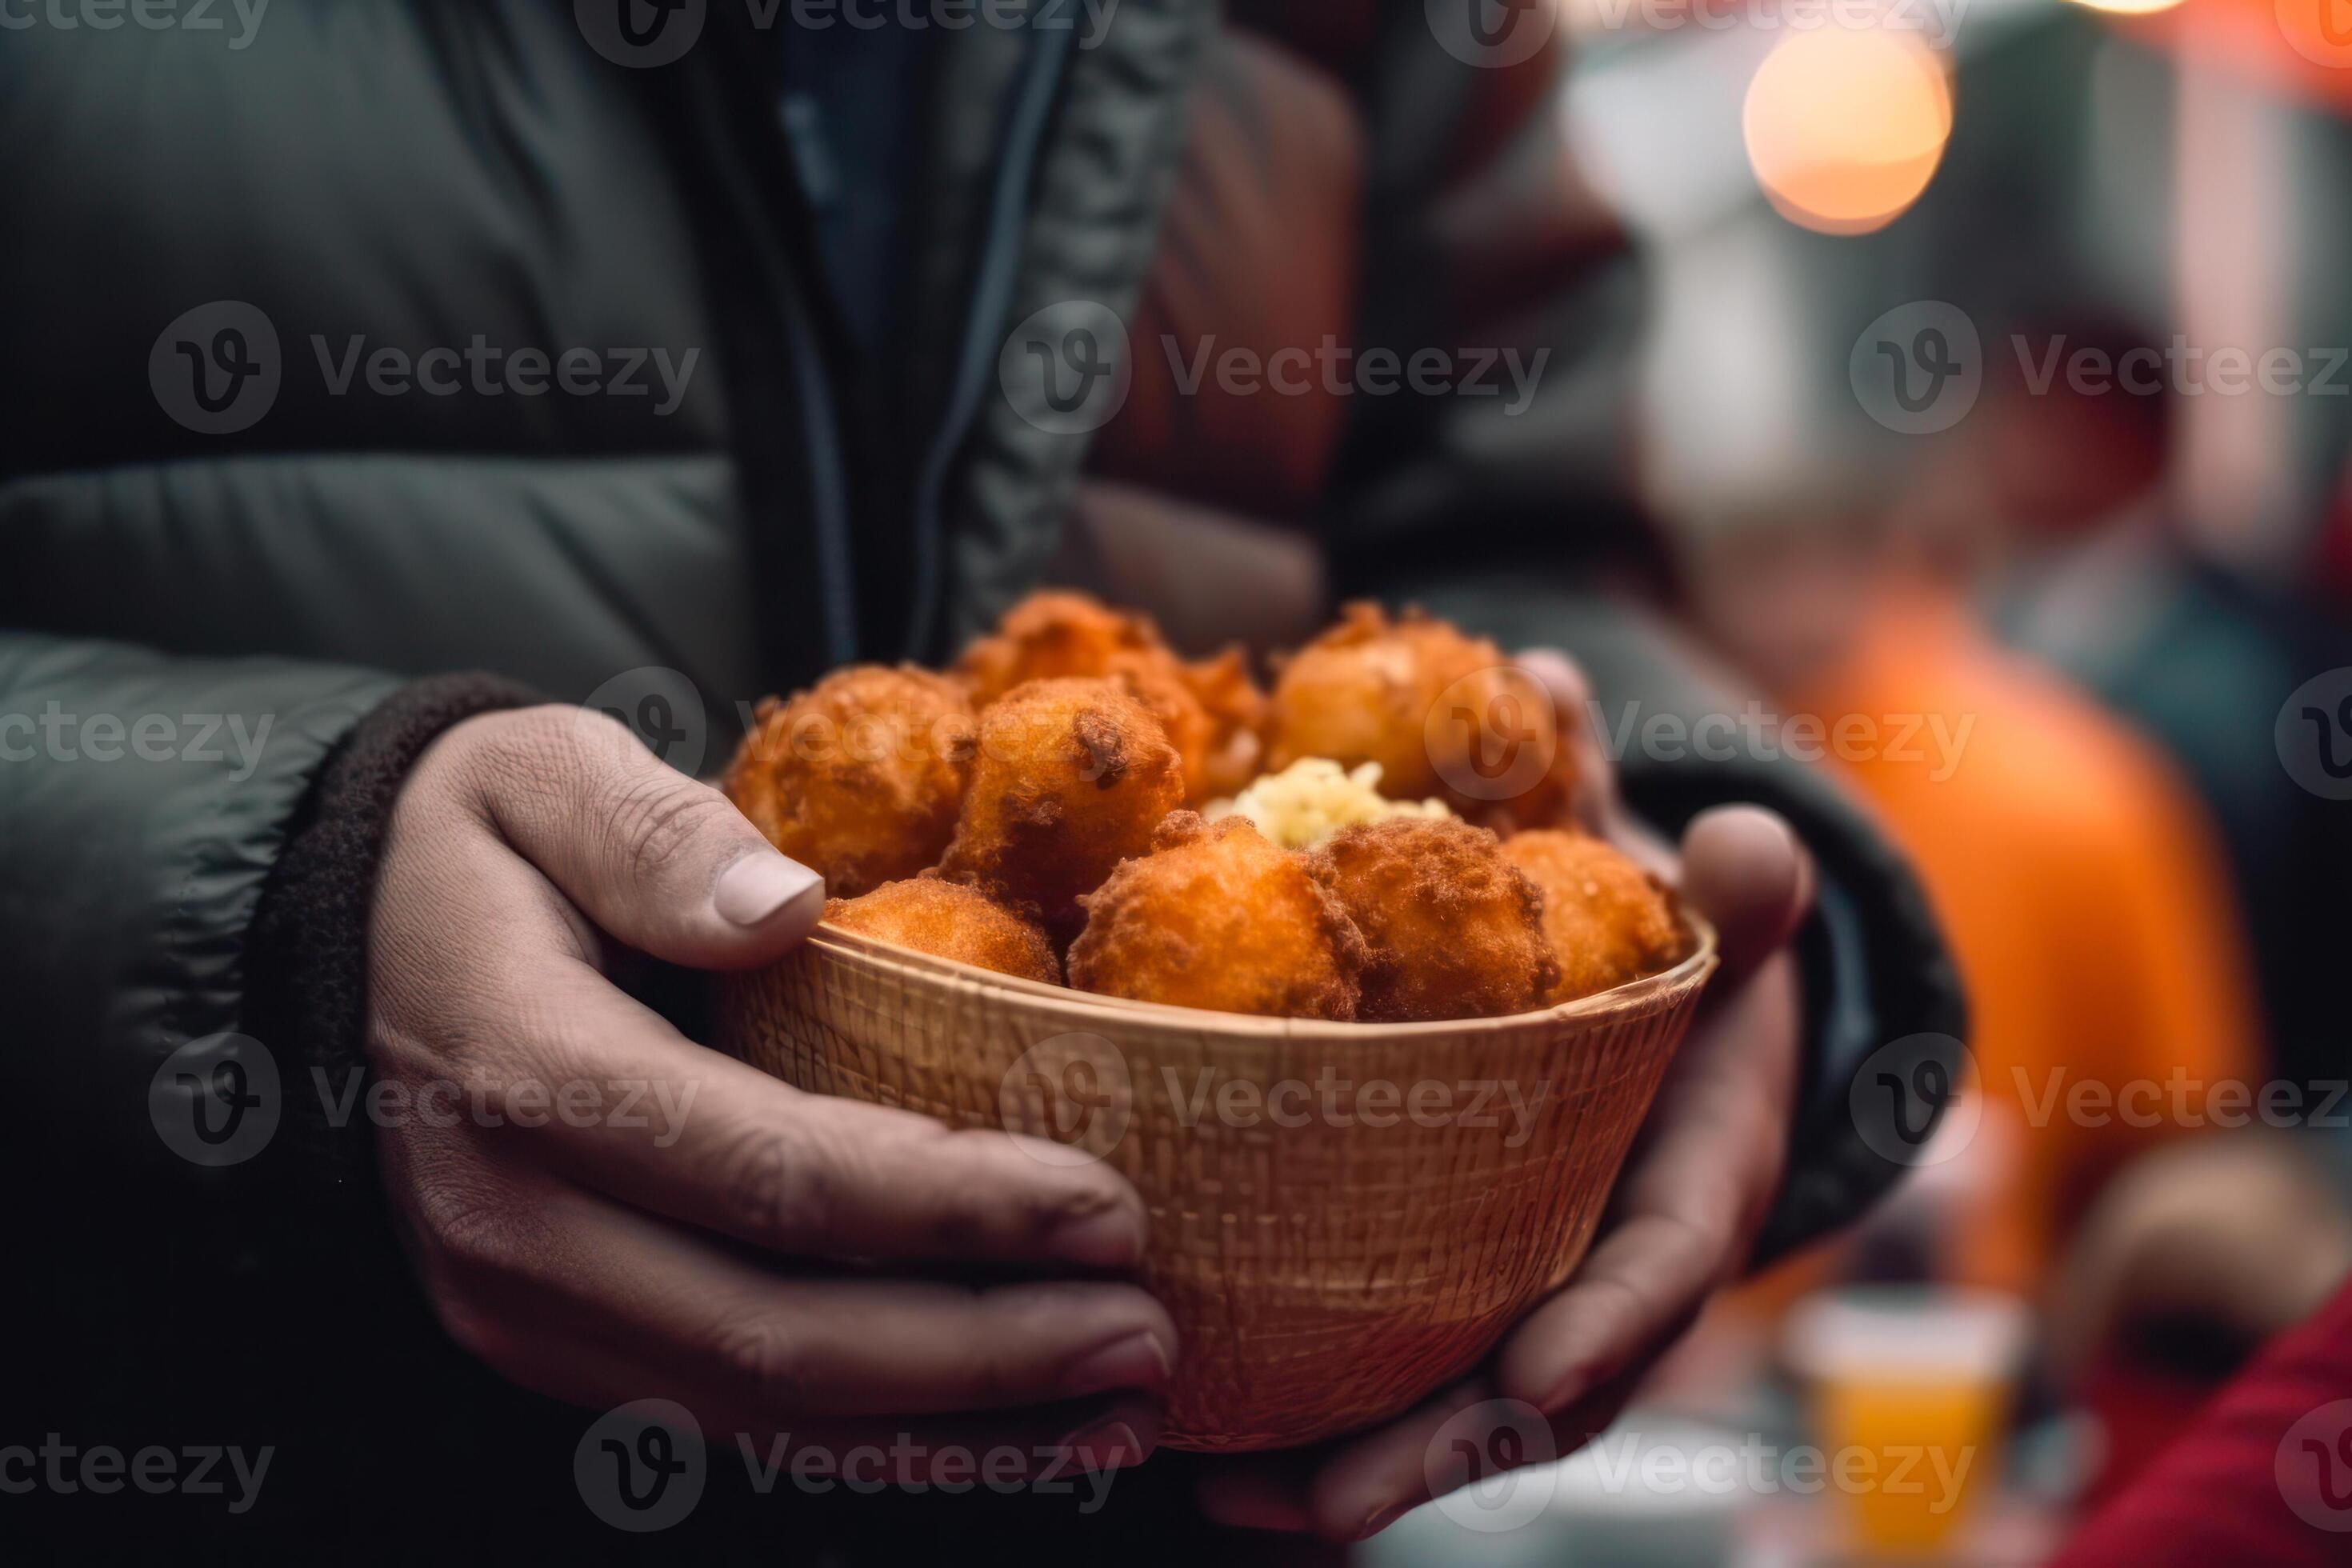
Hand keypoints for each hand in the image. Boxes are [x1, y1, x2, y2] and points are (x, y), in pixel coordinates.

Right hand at [366, 706, 1175, 1474]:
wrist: (349, 941)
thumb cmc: (481, 842)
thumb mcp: (543, 773)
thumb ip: (653, 834)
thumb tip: (785, 906)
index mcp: (524, 1070)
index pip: (767, 1171)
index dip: (947, 1206)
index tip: (1103, 1203)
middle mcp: (516, 1227)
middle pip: (776, 1335)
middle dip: (982, 1352)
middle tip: (1148, 1335)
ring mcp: (528, 1310)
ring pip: (762, 1414)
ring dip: (956, 1428)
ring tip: (1121, 1406)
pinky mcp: (561, 1347)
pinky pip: (733, 1423)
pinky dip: (882, 1445)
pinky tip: (1010, 1436)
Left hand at [1200, 650, 1812, 1537]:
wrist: (1671, 1004)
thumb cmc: (1679, 944)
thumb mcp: (1693, 880)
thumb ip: (1645, 798)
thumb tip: (1552, 681)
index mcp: (1691, 1169)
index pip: (1663, 1264)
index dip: (1607, 1330)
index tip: (1530, 1385)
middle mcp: (1618, 1257)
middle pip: (1541, 1387)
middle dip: (1435, 1450)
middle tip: (1313, 1498)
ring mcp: (1539, 1288)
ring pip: (1458, 1408)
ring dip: (1354, 1469)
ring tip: (1228, 1500)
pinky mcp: (1464, 1291)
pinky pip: (1401, 1373)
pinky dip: (1323, 1423)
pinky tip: (1212, 1462)